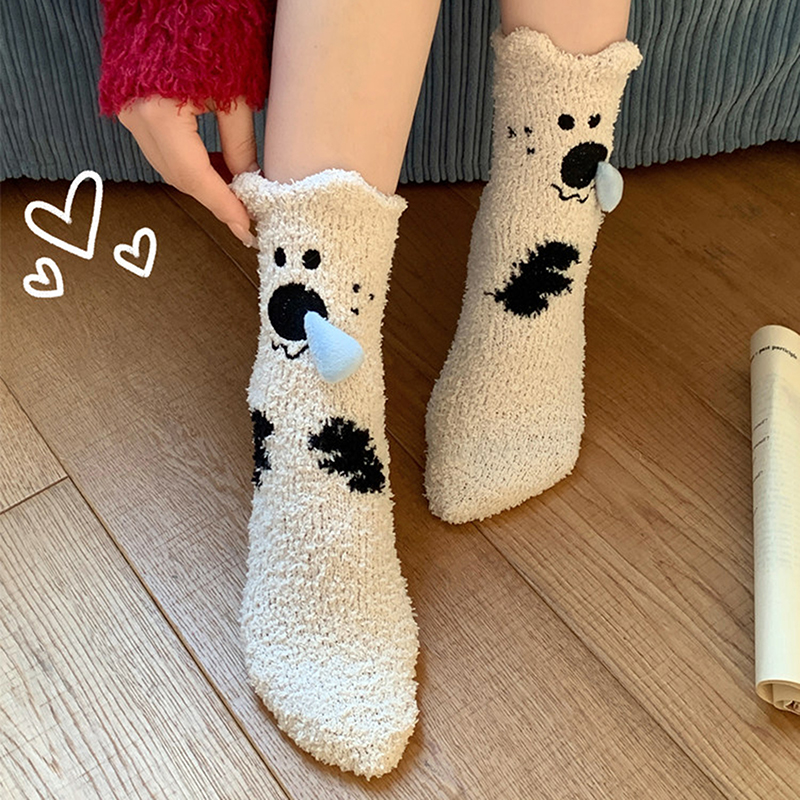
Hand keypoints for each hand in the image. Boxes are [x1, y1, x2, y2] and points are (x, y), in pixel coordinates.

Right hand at [118, 95, 258, 246]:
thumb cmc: (208, 32)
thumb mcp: (236, 93)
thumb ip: (240, 143)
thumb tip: (248, 181)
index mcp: (160, 114)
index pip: (197, 177)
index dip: (223, 206)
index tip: (246, 228)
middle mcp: (136, 117)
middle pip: (179, 177)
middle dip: (214, 198)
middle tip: (245, 214)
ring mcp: (128, 113)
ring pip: (169, 166)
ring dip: (202, 182)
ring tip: (236, 190)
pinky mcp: (129, 106)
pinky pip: (161, 149)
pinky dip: (188, 162)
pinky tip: (215, 165)